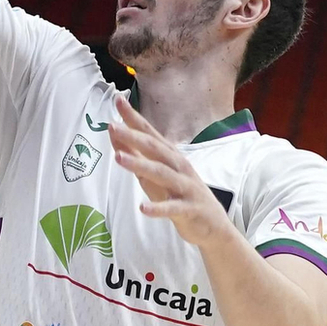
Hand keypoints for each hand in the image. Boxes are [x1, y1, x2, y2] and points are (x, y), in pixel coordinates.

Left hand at [108, 93, 229, 245]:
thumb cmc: (181, 196)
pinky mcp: (189, 209)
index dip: (134, 118)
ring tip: (119, 158)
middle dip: (133, 136)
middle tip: (112, 126)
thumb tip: (116, 136)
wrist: (213, 225)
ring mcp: (185, 187)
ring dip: (140, 165)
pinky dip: (158, 208)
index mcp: (171, 157)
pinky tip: (143, 208)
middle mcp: (179, 167)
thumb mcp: (157, 175)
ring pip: (162, 173)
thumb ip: (138, 157)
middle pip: (155, 149)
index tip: (118, 100)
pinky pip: (172, 208)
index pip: (150, 133)